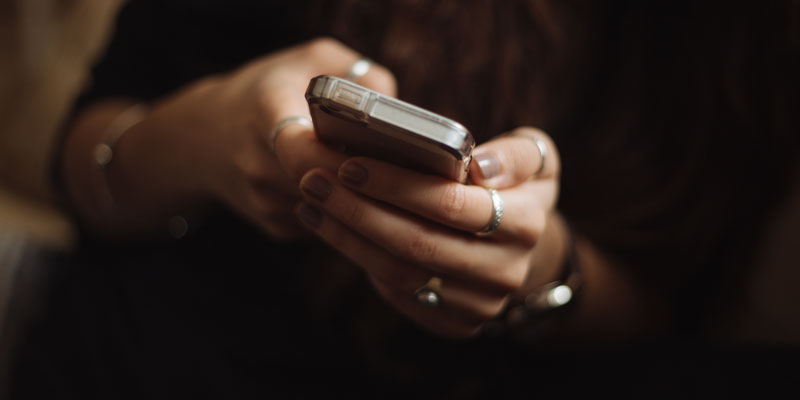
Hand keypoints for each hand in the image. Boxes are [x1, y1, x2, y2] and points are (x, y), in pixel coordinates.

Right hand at [121, 38, 394, 237]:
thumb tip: (397, 109)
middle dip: (367, 182)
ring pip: (332, 211)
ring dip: (361, 200)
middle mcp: (258, 163)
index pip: (303, 150)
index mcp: (265, 112)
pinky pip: (325, 225)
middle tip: (405, 172)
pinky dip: (346, 212)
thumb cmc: (268, 91)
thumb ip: (357, 74)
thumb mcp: (310, 60)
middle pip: (326, 187)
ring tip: (388, 180)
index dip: (344, 159)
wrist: (205, 137)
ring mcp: (265, 202)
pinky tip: (356, 192)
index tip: (377, 153)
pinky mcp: (275, 227)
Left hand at [295, 127, 561, 336]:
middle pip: (416, 244)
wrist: (518, 246)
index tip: (351, 164)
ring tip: (312, 202)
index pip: (451, 205)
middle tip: (314, 181)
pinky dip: (358, 258)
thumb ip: (516, 154)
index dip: (397, 185)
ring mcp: (479, 305)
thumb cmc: (514, 187)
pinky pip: (397, 293)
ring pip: (399, 273)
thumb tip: (479, 167)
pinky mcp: (454, 324)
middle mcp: (506, 272)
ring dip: (346, 236)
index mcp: (526, 224)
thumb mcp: (535, 158)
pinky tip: (331, 227)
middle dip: (358, 210)